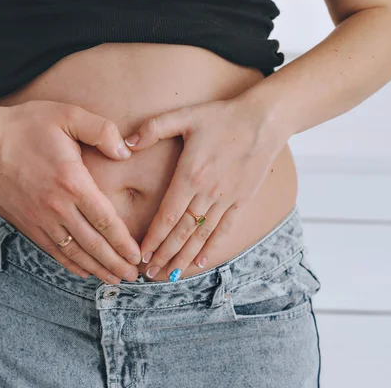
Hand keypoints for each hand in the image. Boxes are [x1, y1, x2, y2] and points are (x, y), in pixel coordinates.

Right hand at [0, 100, 140, 283]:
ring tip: (115, 280)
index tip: (137, 254)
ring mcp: (42, 218)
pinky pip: (53, 250)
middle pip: (93, 243)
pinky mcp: (28, 223)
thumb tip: (125, 152)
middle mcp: (58, 206)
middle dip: (116, 263)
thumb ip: (101, 131)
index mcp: (73, 182)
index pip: (105, 220)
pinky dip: (71, 264)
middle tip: (134, 276)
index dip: (123, 241)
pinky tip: (85, 272)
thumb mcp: (68, 115)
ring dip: (97, 268)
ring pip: (74, 252)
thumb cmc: (28, 126)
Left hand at [124, 98, 287, 280]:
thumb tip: (126, 143)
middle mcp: (207, 193)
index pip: (168, 216)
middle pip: (182, 232)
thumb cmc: (221, 116)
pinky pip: (225, 229)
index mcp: (190, 176)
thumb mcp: (184, 116)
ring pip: (201, 235)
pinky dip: (212, 247)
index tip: (142, 254)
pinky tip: (201, 262)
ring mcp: (226, 199)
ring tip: (170, 275)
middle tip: (150, 273)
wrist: (264, 120)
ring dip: (184, 257)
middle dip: (164, 254)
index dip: (154, 238)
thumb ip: (153, 129)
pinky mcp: (242, 200)